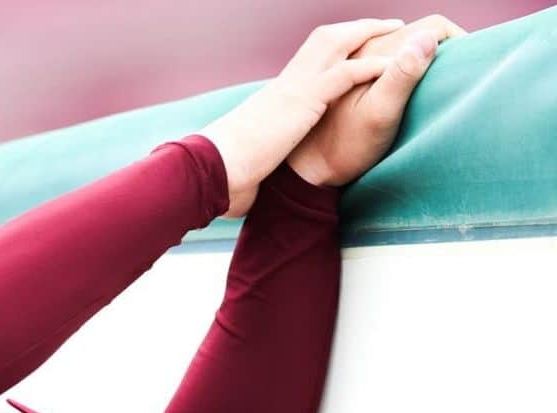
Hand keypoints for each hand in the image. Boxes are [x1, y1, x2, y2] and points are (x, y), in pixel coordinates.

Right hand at [202, 18, 406, 216]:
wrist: (214, 171)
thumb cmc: (224, 175)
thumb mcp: (248, 162)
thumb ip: (257, 164)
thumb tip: (247, 193)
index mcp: (276, 97)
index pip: (309, 60)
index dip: (334, 47)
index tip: (356, 45)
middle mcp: (285, 85)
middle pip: (325, 39)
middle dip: (357, 28)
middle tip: (386, 23)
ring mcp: (293, 90)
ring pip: (334, 44)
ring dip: (366, 32)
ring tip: (395, 28)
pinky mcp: (301, 104)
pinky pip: (341, 76)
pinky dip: (365, 66)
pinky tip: (387, 64)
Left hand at [287, 14, 465, 187]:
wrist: (308, 169)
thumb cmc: (345, 148)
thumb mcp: (379, 114)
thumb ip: (402, 75)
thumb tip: (428, 37)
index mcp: (375, 50)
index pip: (430, 26)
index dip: (456, 39)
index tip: (469, 62)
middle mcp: (364, 48)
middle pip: (417, 33)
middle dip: (442, 47)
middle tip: (455, 74)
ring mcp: (357, 62)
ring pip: (402, 45)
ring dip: (423, 56)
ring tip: (435, 81)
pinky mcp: (352, 79)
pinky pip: (387, 61)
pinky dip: (404, 68)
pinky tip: (408, 90)